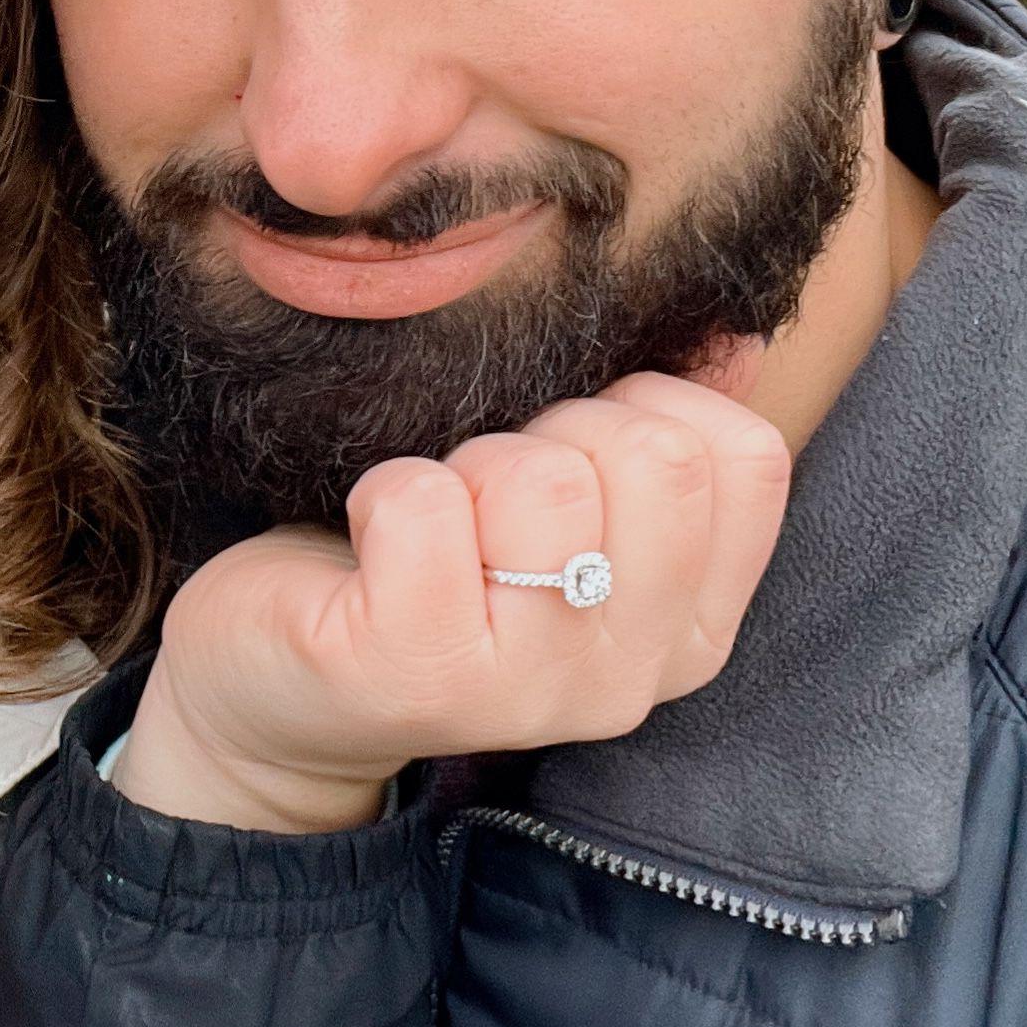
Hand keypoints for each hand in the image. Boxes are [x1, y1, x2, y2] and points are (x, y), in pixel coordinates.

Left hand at [111, 375, 792, 838]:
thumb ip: (660, 437)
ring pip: (543, 481)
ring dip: (467, 465)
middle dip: (557, 428)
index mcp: (688, 632)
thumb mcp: (567, 508)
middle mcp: (626, 679)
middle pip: (655, 459)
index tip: (573, 447)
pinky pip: (423, 505)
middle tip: (489, 487)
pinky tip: (372, 540)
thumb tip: (731, 336)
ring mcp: (522, 690)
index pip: (745, 459)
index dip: (652, 407)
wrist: (280, 683)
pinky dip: (385, 487)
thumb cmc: (438, 564)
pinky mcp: (411, 671)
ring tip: (434, 522)